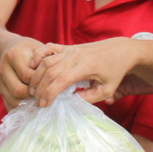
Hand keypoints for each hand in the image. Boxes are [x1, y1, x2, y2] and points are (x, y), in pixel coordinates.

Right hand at [0, 36, 46, 109]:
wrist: (10, 50)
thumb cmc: (30, 50)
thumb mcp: (39, 49)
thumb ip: (46, 62)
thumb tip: (54, 81)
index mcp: (13, 55)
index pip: (27, 76)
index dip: (40, 83)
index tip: (50, 84)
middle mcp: (2, 67)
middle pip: (17, 90)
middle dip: (33, 96)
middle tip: (45, 95)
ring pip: (13, 100)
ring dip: (27, 104)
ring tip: (40, 101)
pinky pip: (9, 105)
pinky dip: (21, 109)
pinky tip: (32, 106)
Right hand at [28, 38, 151, 107]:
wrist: (120, 51)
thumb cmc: (115, 72)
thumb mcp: (106, 89)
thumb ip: (89, 97)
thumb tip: (70, 101)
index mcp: (87, 66)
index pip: (62, 80)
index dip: (50, 93)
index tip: (44, 105)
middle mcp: (76, 56)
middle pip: (50, 71)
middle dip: (41, 87)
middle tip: (36, 101)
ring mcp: (70, 49)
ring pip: (47, 61)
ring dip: (37, 76)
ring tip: (33, 90)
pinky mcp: (67, 46)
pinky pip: (48, 48)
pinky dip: (38, 56)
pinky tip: (32, 66)